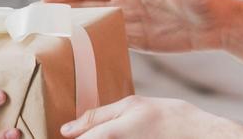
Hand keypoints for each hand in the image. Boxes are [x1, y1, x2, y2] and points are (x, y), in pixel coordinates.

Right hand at [39, 0, 227, 52]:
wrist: (219, 23)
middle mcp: (127, 3)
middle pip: (87, 7)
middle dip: (62, 10)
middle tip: (37, 16)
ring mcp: (133, 23)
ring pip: (96, 26)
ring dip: (74, 29)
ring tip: (51, 34)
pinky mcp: (142, 42)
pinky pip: (112, 43)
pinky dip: (94, 45)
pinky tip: (79, 50)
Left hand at [60, 96, 242, 137]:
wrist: (198, 136)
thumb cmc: (165, 116)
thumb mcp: (129, 106)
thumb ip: (96, 118)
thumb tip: (67, 129)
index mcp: (107, 136)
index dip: (59, 137)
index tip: (44, 134)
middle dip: (73, 137)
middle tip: (61, 132)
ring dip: (87, 138)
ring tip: (90, 130)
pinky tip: (107, 135)